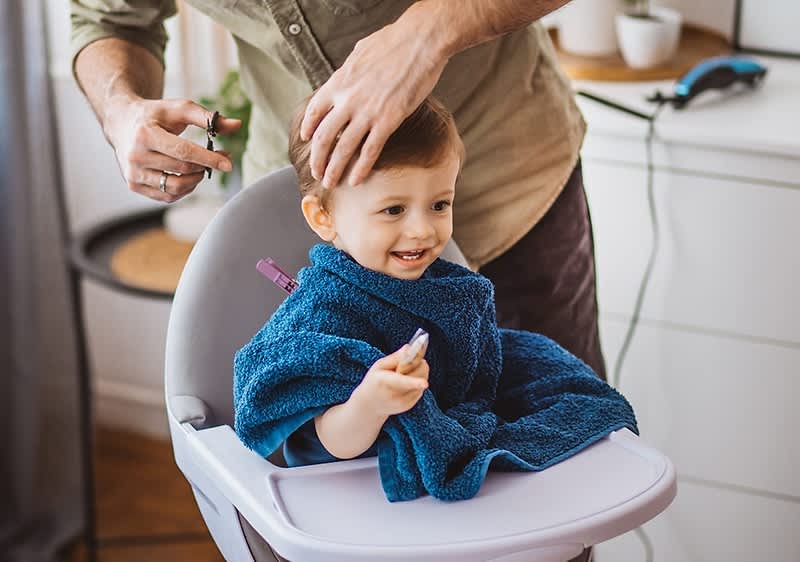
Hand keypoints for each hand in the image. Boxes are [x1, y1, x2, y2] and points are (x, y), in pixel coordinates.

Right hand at [104, 97, 239, 202]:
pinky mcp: (134, 185)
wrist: (122, 123)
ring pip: (175, 187)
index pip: (183, 152)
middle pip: (182, 170)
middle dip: (206, 166)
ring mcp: (133, 173)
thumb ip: (208, 118)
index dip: (208, 159)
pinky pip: (167, 196)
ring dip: (196, 180)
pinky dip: (184, 189)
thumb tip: (237, 125)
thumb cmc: (155, 115)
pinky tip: (188, 176)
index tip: (228, 163)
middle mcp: (136, 156)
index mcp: (145, 134)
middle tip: (220, 159)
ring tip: (202, 167)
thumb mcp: (180, 109)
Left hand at [300, 13, 447, 188]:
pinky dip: (361, 168)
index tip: (306, 141)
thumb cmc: (394, 42)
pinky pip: (370, 151)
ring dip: (334, 169)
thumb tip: (348, 77)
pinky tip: (356, 180)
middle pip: (324, 136)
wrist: (420, 41)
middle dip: (318, 159)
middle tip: (317, 173)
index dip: (308, 128)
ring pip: (343, 148)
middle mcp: (347, 99)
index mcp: (339, 82)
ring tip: (331, 183)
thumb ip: (350, 71)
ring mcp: (367, 112)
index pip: (314, 111)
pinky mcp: (388, 120)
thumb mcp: (361, 53)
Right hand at [354, 345, 429, 416]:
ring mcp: (402, 402)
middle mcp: (395, 395)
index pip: (401, 381)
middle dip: (418, 364)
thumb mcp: (379, 366)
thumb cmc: (374, 381)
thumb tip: (409, 348)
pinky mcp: (409, 405)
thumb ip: (395, 357)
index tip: (425, 383)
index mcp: (384, 381)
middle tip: (410, 360)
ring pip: (423, 380)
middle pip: (418, 376)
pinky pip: (421, 388)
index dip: (414, 382)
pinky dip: (417, 382)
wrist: (370, 405)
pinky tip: (406, 383)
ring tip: (405, 372)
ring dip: (419, 372)